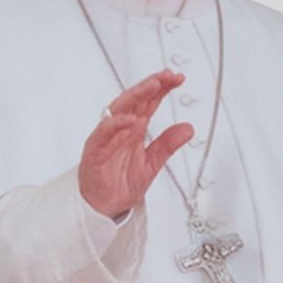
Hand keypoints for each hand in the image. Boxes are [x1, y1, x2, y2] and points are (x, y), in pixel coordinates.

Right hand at [78, 71, 192, 221]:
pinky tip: (132, 120)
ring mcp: (107, 137)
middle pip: (135, 99)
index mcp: (135, 129)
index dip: (162, 88)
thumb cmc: (120, 182)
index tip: (177, 79)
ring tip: (152, 86)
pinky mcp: (96, 150)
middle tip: (167, 76)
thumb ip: (168, 145)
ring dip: (135, 95)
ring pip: (119, 108)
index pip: (149, 102)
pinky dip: (117, 124)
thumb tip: (187, 129)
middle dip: (151, 85)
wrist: (103, 205)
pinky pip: (104, 132)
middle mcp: (121, 129)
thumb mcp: (152, 163)